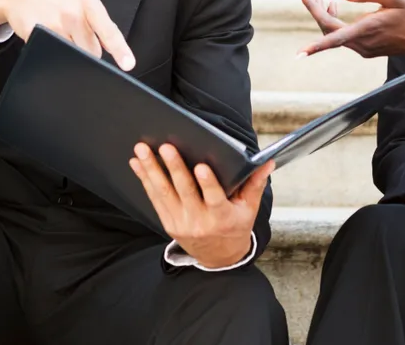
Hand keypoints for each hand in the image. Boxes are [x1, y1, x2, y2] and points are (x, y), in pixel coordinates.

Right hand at [0, 0, 134, 70]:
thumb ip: (96, 18)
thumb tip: (109, 45)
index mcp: (87, 2)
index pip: (108, 30)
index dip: (120, 50)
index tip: (128, 64)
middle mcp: (73, 13)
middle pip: (91, 51)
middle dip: (89, 51)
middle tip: (77, 38)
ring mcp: (55, 25)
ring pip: (73, 55)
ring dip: (70, 52)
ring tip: (62, 34)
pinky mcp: (38, 35)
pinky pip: (52, 54)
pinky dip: (53, 52)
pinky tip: (48, 37)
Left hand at [129, 143, 272, 268]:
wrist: (219, 257)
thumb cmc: (235, 226)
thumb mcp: (249, 208)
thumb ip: (255, 184)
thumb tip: (268, 161)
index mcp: (222, 217)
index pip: (214, 198)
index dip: (207, 183)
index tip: (200, 167)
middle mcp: (199, 220)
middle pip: (185, 191)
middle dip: (174, 167)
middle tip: (166, 147)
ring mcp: (181, 222)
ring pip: (164, 193)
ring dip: (152, 170)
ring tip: (142, 150)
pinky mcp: (168, 223)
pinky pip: (155, 199)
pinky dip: (145, 180)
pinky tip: (137, 163)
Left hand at [299, 0, 404, 59]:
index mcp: (367, 29)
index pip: (333, 37)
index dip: (313, 45)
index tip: (298, 53)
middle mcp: (363, 43)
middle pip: (329, 32)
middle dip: (316, 13)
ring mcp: (366, 49)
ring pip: (336, 36)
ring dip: (327, 18)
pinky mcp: (369, 49)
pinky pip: (345, 38)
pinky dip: (337, 25)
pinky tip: (339, 9)